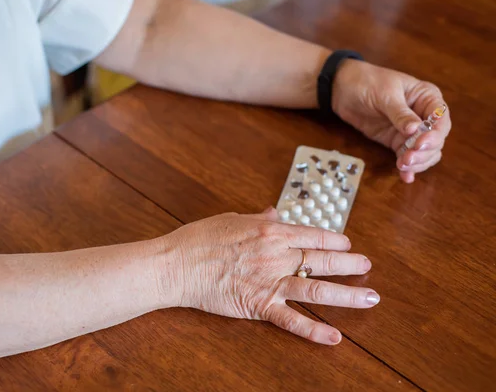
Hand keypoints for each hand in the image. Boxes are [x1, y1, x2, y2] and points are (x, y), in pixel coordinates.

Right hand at [161, 208, 378, 344]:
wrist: (179, 263)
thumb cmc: (201, 239)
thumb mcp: (232, 219)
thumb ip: (258, 217)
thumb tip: (275, 212)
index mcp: (271, 230)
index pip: (312, 235)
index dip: (334, 240)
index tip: (347, 245)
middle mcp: (277, 254)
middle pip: (323, 259)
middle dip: (351, 264)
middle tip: (368, 266)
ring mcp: (270, 281)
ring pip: (317, 288)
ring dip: (347, 294)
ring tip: (371, 296)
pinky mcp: (259, 304)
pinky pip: (291, 320)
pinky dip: (314, 330)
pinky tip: (335, 337)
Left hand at [332, 60, 451, 182]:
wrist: (342, 88)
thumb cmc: (367, 82)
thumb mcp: (385, 94)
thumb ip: (400, 113)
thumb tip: (414, 130)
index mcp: (427, 97)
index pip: (441, 119)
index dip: (435, 134)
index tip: (420, 144)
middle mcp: (423, 115)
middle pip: (435, 139)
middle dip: (424, 152)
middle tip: (407, 159)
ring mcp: (410, 131)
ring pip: (425, 152)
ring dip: (417, 162)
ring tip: (402, 166)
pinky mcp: (396, 141)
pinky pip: (408, 156)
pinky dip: (408, 167)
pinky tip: (405, 177)